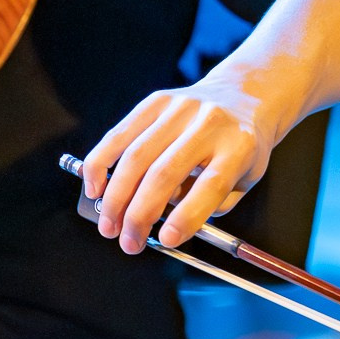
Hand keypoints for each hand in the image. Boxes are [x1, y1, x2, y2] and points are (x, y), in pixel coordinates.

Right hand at [80, 72, 287, 253]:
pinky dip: (101, 163)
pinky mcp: (157, 101)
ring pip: (136, 156)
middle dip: (139, 215)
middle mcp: (210, 123)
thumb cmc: (240, 146)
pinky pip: (119, 134)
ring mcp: (181, 109)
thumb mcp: (244, 179)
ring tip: (109, 226)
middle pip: (165, 173)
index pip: (212, 184)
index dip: (186, 216)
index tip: (166, 241)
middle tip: (128, 243)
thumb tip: (164, 223)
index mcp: (239, 146)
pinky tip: (95, 188)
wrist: (243, 96)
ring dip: (115, 197)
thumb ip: (210, 203)